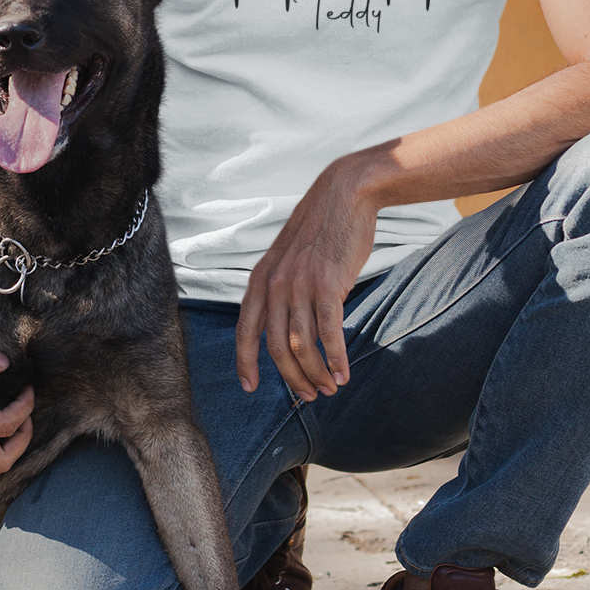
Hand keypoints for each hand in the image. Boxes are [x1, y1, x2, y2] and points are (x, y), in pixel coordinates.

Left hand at [235, 158, 376, 400]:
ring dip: (316, 374)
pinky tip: (343, 373)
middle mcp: (275, 284)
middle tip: (308, 396)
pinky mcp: (328, 284)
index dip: (245, 362)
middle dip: (292, 378)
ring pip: (302, 345)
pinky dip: (336, 359)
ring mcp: (300, 284)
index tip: (251, 386)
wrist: (344, 194)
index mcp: (261, 279)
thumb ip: (279, 289)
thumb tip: (280, 326)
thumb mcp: (287, 258)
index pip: (245, 330)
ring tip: (329, 389)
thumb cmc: (320, 230)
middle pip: (276, 347)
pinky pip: (329, 332)